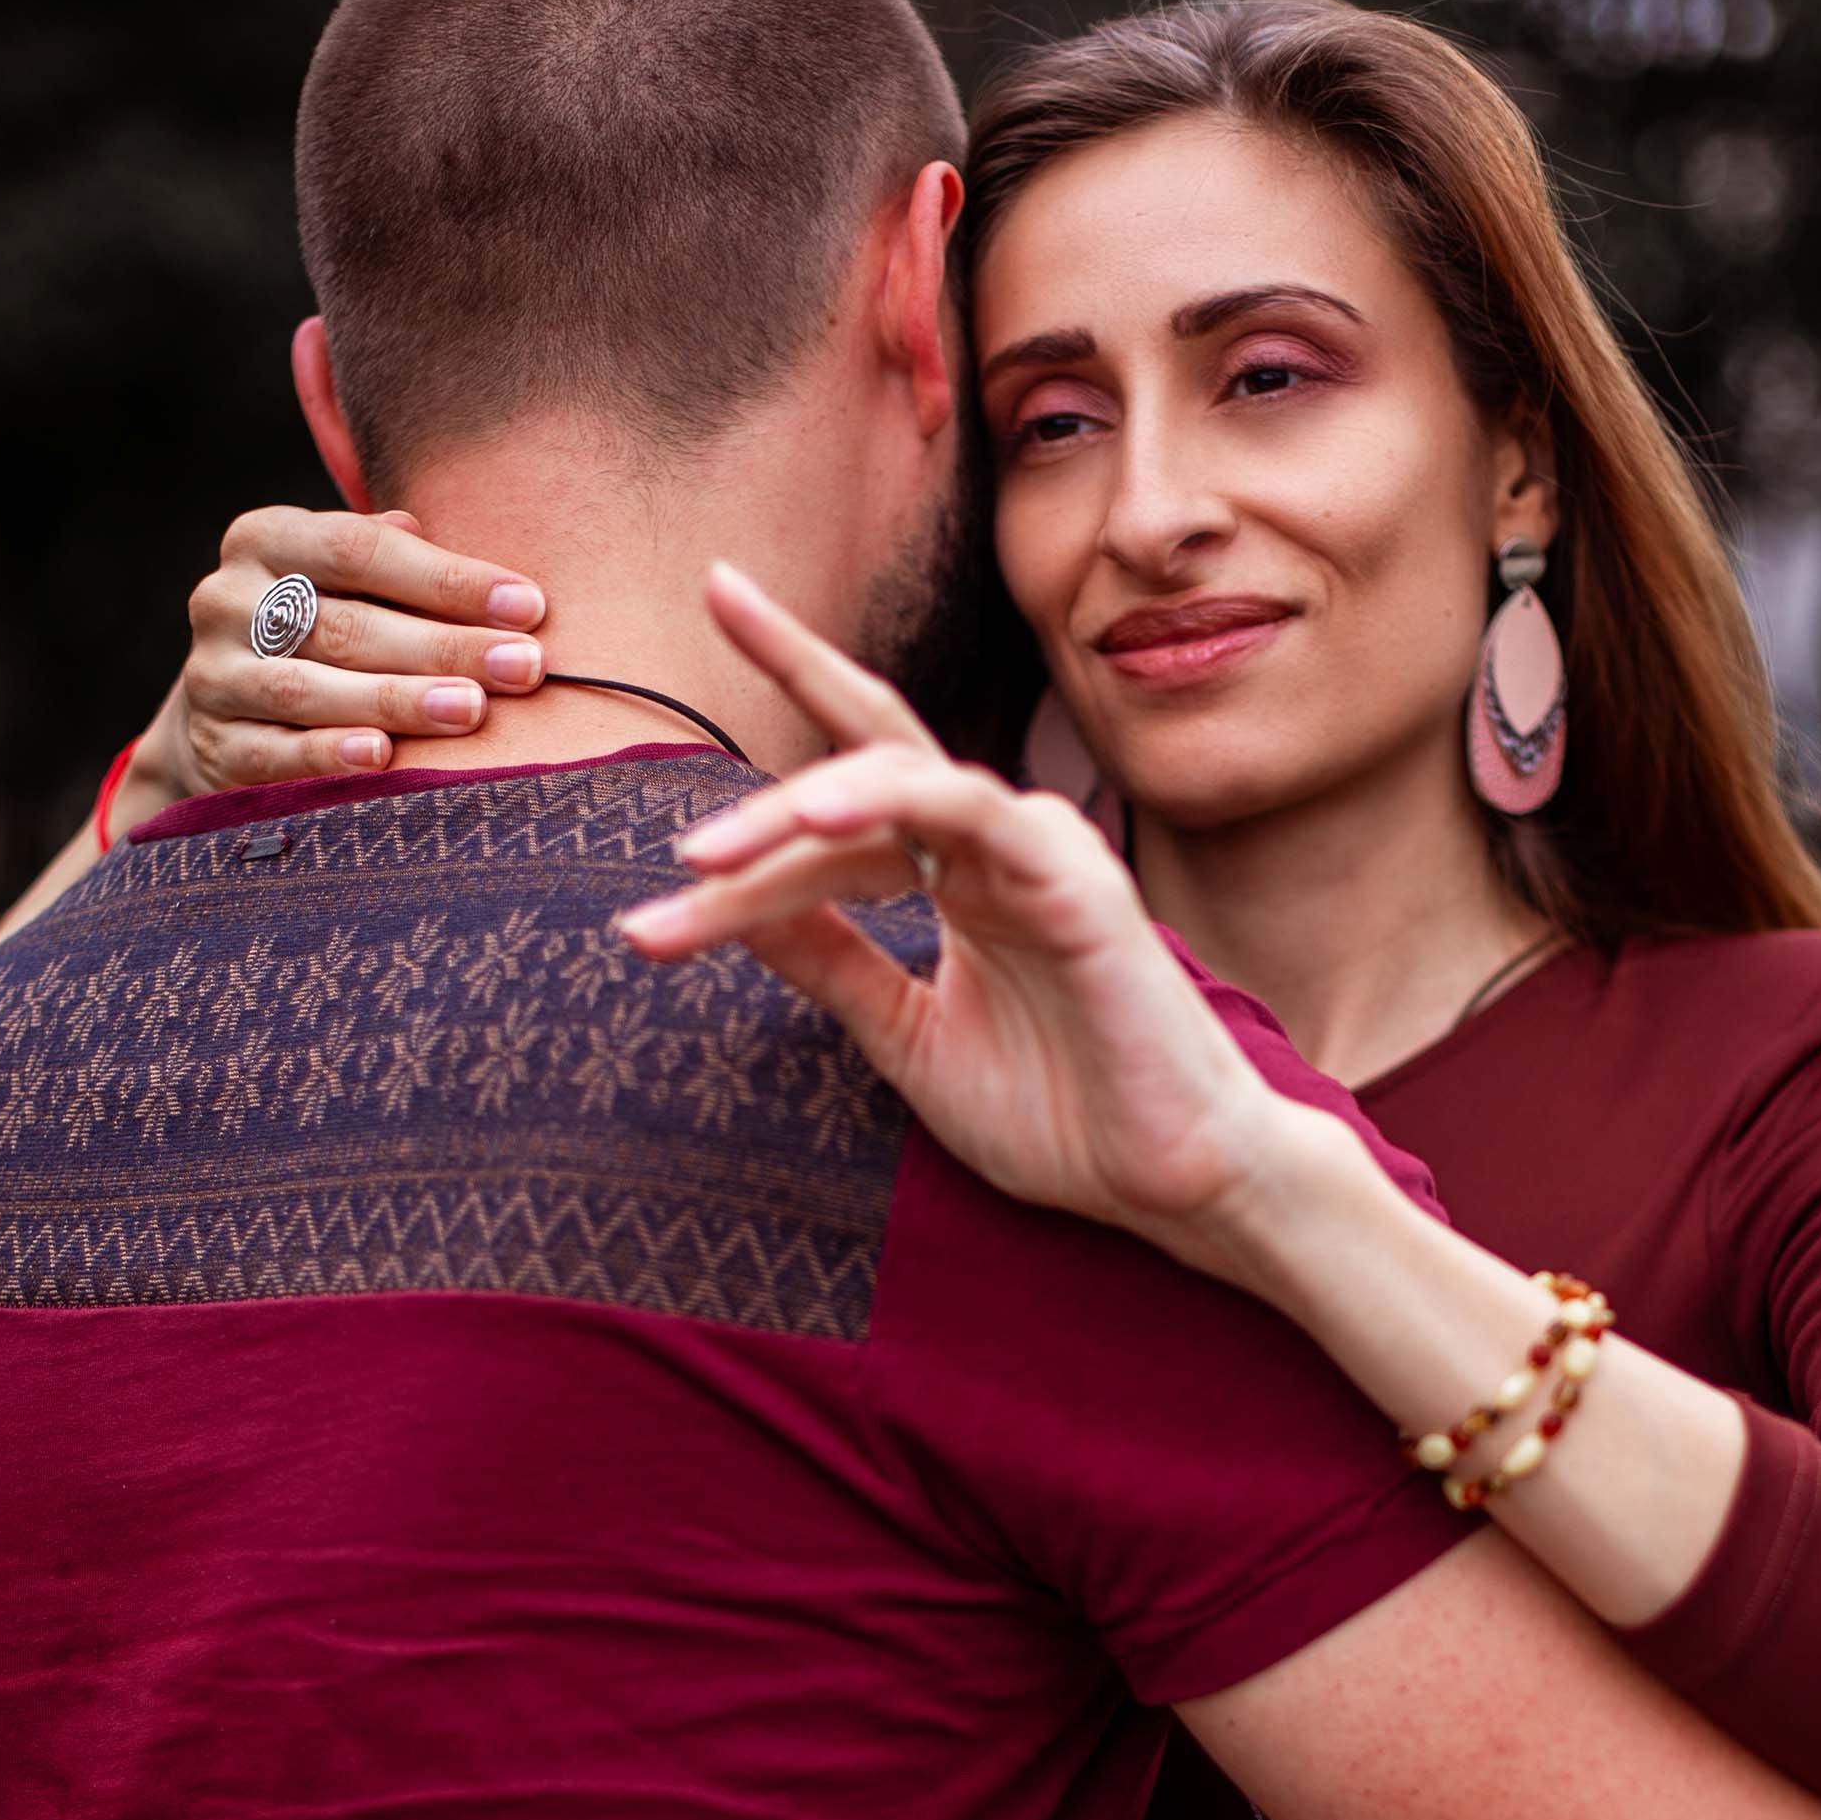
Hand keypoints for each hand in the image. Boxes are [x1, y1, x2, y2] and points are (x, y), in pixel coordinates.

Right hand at [168, 506, 549, 799]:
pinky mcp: (214, 743)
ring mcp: (214, 674)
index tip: (527, 605)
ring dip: (398, 700)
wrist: (230, 710)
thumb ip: (396, 561)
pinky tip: (383, 757)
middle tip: (523, 666)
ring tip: (471, 709)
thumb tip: (449, 544)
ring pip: (311, 688)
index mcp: (266, 540)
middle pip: (348, 624)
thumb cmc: (322, 631)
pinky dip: (328, 754)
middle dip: (445, 646)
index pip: (360, 550)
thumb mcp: (349, 581)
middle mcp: (228, 599)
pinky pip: (274, 751)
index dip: (446, 578)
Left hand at [617, 564, 1315, 1271]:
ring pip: (896, 781)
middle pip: (868, 743)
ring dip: (791, 811)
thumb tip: (727, 902)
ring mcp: (1036, 850)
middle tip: (700, 638)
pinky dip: (891, 796)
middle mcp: (992, 846)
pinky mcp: (1075, 875)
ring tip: (700, 858)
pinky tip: (817, 812)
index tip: (651, 869)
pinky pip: (970, 808)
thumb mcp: (906, 1036)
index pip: (844, 805)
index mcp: (956, 878)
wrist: (1169, 1180)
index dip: (755, 809)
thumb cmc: (1061, 1116)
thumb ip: (830, 964)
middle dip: (787, 665)